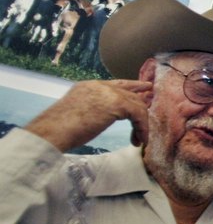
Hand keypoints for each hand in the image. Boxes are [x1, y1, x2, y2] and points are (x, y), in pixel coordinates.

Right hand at [25, 79, 152, 151]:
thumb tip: (104, 117)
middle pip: (129, 91)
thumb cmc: (59, 130)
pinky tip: (139, 140)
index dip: (132, 86)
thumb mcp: (79, 114)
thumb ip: (93, 110)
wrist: (51, 131)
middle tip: (150, 108)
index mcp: (88, 86)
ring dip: (140, 124)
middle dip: (142, 101)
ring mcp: (107, 92)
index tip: (145, 86)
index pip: (115, 83)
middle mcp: (99, 85)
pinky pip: (138, 115)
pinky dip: (142, 129)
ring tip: (139, 139)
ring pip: (136, 105)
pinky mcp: (116, 103)